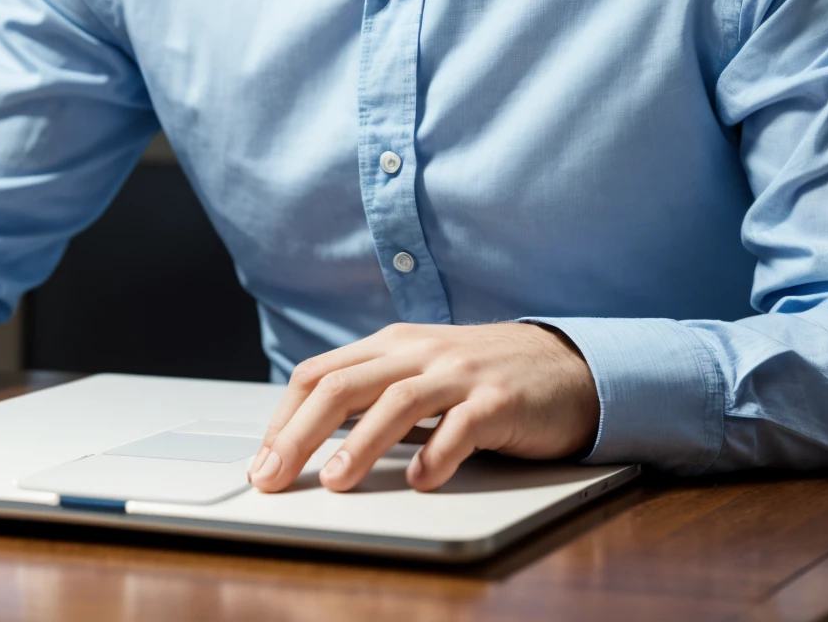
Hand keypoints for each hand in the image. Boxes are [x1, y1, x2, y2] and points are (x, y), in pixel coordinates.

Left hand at [251, 322, 598, 493]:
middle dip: (301, 434)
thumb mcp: (418, 373)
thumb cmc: (481, 376)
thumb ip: (373, 393)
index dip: (284, 418)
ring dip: (361, 444)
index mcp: (390, 346)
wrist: (564, 364)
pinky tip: (424, 481)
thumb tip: (311, 435)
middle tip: (274, 476)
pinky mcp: (500, 400)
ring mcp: (459, 374)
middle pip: (343, 386)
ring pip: (396, 403)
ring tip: (336, 481)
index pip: (318, 374)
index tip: (263, 459)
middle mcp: (417, 352)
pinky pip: (462, 425)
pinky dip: (439, 454)